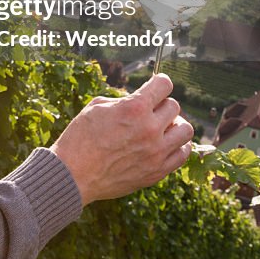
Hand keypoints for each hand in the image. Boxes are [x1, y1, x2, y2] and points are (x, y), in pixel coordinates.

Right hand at [50, 73, 193, 204]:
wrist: (73, 175)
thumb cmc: (80, 138)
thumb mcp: (97, 107)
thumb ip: (123, 100)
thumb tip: (139, 99)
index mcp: (134, 108)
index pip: (164, 84)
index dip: (159, 83)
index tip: (155, 87)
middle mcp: (150, 128)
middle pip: (174, 106)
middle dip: (161, 105)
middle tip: (150, 112)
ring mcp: (156, 152)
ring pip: (186, 130)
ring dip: (175, 125)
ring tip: (162, 129)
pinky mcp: (157, 172)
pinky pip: (183, 154)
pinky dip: (178, 146)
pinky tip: (166, 144)